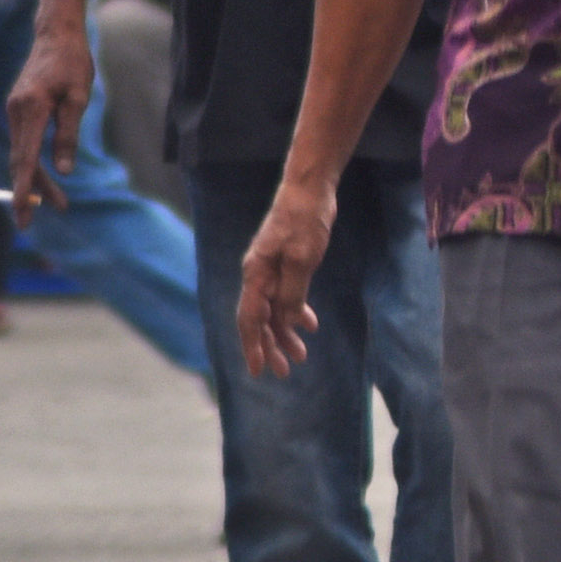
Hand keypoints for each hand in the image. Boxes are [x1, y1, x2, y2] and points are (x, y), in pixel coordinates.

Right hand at [2, 20, 95, 221]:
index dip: (22, 188)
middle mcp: (15, 111)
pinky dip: (32, 161)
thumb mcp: (79, 97)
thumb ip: (68, 134)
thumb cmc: (72, 62)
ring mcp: (14, 110)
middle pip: (21, 160)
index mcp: (30, 108)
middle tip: (43, 217)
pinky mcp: (18, 109)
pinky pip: (23, 142)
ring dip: (35, 178)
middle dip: (31, 191)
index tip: (21, 212)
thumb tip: (63, 171)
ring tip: (58, 202)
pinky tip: (45, 177)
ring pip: (21, 153)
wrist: (56, 33)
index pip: (24, 158)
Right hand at [236, 182, 335, 379]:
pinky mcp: (286, 264)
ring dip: (285, 333)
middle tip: (284, 372)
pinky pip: (287, 296)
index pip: (251, 320)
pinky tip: (309, 325)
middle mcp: (259, 275)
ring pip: (274, 310)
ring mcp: (271, 270)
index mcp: (256, 275)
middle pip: (260, 320)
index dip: (254, 347)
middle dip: (270, 347)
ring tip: (300, 356)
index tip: (258, 371)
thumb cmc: (304, 220)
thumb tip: (284, 323)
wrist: (309, 190)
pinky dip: (297, 312)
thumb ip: (292, 292)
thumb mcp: (302, 258)